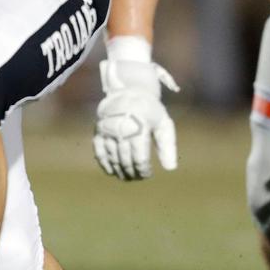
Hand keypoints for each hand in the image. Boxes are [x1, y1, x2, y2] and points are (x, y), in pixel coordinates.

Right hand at [94, 39, 179, 179]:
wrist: (128, 91)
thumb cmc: (150, 110)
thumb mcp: (163, 123)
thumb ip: (168, 146)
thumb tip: (170, 168)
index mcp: (140, 127)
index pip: (140, 158)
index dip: (144, 170)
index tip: (148, 174)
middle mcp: (122, 129)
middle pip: (126, 160)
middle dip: (132, 172)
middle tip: (137, 178)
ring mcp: (108, 130)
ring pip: (113, 157)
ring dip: (120, 171)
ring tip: (127, 177)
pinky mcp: (99, 130)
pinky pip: (99, 152)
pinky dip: (105, 164)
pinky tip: (112, 172)